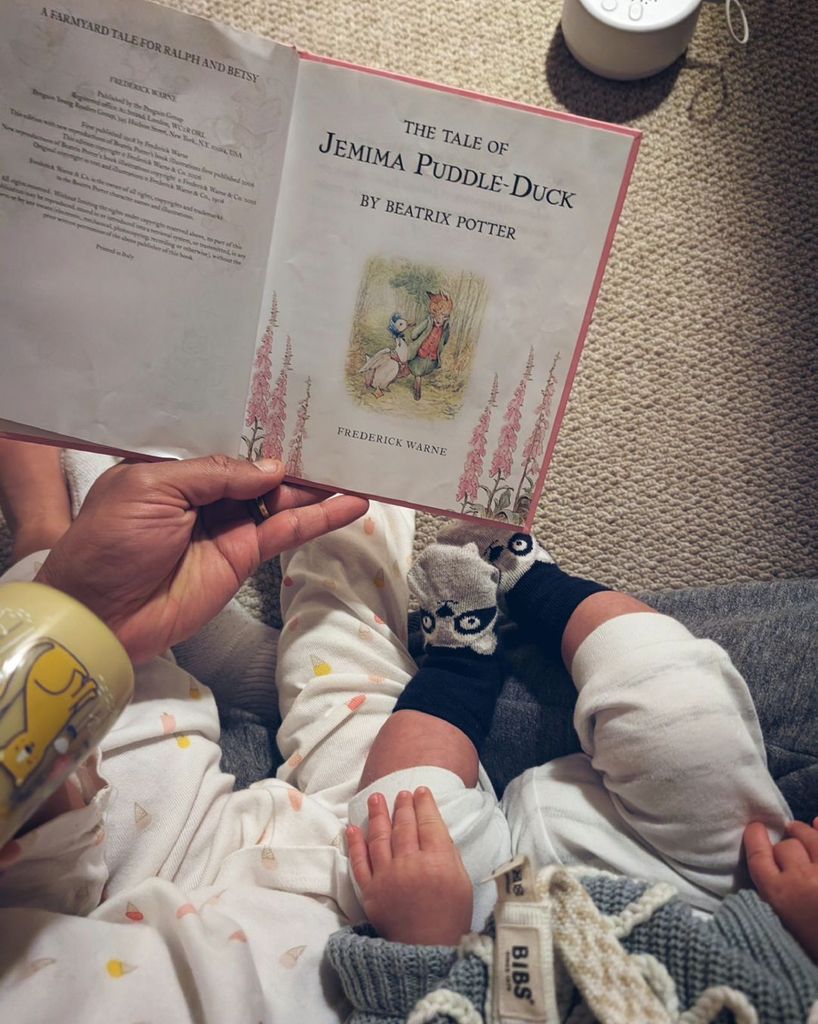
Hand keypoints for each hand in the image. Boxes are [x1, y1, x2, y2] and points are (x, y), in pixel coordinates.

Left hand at [35, 455, 367, 663]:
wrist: (100, 614)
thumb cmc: (111, 540)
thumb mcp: (152, 487)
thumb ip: (213, 473)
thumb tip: (273, 468)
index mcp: (175, 468)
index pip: (227, 444)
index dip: (261, 431)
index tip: (300, 410)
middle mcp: (205, 494)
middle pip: (260, 470)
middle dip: (298, 455)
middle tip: (341, 437)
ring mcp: (229, 526)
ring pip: (281, 499)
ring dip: (318, 486)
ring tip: (359, 465)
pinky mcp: (244, 557)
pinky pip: (287, 532)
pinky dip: (320, 520)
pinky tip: (351, 505)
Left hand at [347, 787, 472, 945]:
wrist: (426, 952)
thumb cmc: (450, 917)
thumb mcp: (463, 882)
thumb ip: (449, 853)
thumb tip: (434, 829)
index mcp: (437, 862)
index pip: (429, 822)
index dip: (424, 804)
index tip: (421, 791)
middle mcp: (410, 864)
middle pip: (404, 825)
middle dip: (403, 805)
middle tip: (402, 793)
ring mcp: (387, 877)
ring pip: (380, 836)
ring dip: (378, 814)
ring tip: (376, 798)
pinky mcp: (369, 891)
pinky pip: (359, 862)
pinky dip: (355, 843)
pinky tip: (353, 827)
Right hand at [744, 819, 817, 962]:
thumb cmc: (816, 952)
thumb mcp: (788, 933)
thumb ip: (778, 906)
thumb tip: (772, 884)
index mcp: (780, 897)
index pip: (759, 857)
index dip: (755, 839)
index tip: (755, 829)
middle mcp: (801, 878)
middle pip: (786, 847)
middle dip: (786, 847)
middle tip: (787, 849)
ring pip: (809, 836)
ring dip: (803, 833)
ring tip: (800, 831)